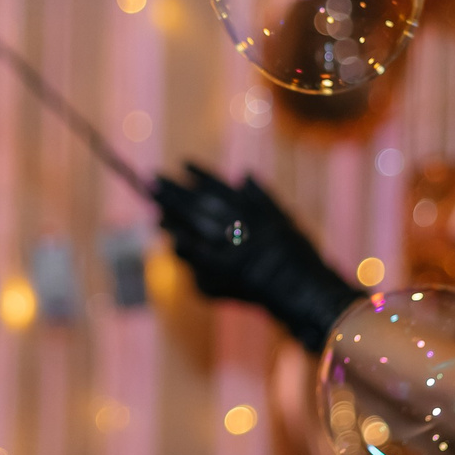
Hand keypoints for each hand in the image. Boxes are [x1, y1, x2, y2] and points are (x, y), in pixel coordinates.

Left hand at [152, 164, 367, 353]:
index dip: (201, 174)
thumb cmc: (298, 256)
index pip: (222, 186)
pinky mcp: (225, 272)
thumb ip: (260, 196)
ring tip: (154, 207)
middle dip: (174, 191)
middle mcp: (240, 225)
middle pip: (199, 203)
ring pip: (195, 227)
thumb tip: (242, 174)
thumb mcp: (283, 218)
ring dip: (172, 216)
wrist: (304, 290)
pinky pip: (199, 257)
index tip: (183, 163)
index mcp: (253, 210)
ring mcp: (231, 248)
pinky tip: (169, 238)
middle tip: (151, 180)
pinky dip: (183, 246)